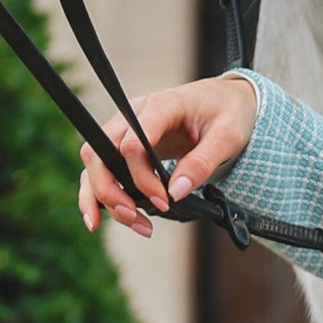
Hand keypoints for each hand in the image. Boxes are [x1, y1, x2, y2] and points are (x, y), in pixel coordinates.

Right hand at [78, 73, 258, 238]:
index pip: (132, 144)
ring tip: (130, 223)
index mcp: (161, 105)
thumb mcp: (228, 136)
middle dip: (110, 191)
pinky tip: (104, 217)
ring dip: (102, 197)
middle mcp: (134, 113)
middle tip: (135, 218)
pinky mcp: (125, 142)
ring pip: (94, 162)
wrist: (228, 99)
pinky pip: (102, 167)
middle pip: (100, 153)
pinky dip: (99, 193)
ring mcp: (125, 127)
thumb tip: (177, 192)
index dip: (143, 178)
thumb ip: (202, 162)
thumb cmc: (228, 112)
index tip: (164, 201)